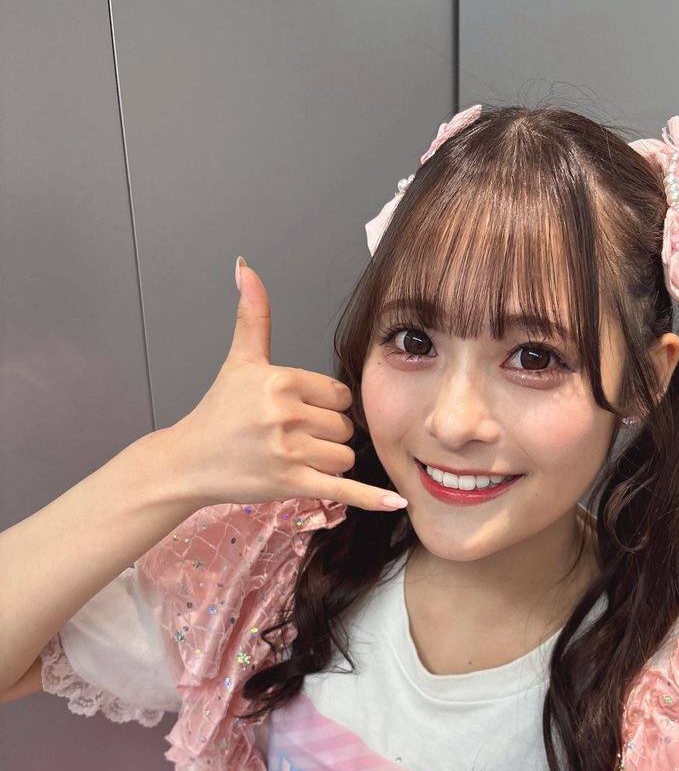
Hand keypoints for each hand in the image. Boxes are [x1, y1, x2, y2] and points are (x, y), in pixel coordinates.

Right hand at [168, 259, 405, 511]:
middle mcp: (284, 413)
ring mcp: (288, 450)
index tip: (299, 412)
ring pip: (344, 456)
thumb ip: (253, 315)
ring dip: (329, 462)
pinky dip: (370, 498)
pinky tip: (398, 504)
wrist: (188, 462)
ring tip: (294, 458)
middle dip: (328, 435)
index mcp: (279, 380)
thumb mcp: (239, 361)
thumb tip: (245, 267)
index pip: (340, 394)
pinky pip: (341, 489)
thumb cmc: (218, 414)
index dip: (327, 406)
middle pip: (346, 426)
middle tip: (291, 438)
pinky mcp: (290, 483)